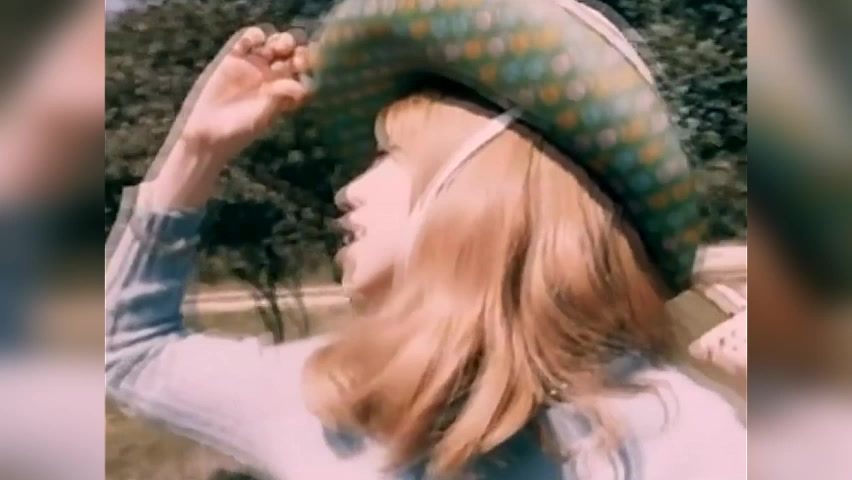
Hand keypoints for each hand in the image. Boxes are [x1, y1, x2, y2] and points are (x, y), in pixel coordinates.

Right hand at [176, 26, 309, 162]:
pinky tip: (251, 44)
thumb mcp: (264, 116)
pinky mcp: (234, 57)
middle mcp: (273, 75)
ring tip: (274, 49)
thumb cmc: (240, 129)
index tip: (304, 65)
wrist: (210, 131)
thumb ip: (280, 98)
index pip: (305, 70)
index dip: (308, 64)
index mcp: (286, 89)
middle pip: (293, 51)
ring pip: (275, 41)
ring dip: (279, 40)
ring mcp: (255, 64)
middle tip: (292, 54)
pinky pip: (249, 38)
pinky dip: (254, 36)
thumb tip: (301, 86)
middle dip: (296, 48)